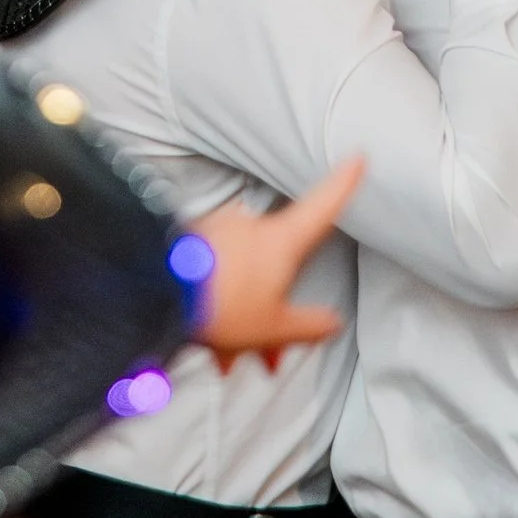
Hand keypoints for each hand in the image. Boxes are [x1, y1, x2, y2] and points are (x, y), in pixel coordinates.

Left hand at [192, 160, 361, 372]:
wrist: (158, 290)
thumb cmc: (223, 305)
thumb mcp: (274, 327)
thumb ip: (309, 326)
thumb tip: (334, 322)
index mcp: (282, 240)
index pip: (323, 207)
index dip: (344, 184)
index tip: (359, 155)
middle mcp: (253, 227)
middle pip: (277, 264)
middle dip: (273, 312)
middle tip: (268, 356)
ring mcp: (222, 231)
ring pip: (243, 277)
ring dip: (240, 321)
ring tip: (228, 362)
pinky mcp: (194, 242)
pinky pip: (216, 277)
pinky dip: (217, 311)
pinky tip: (209, 350)